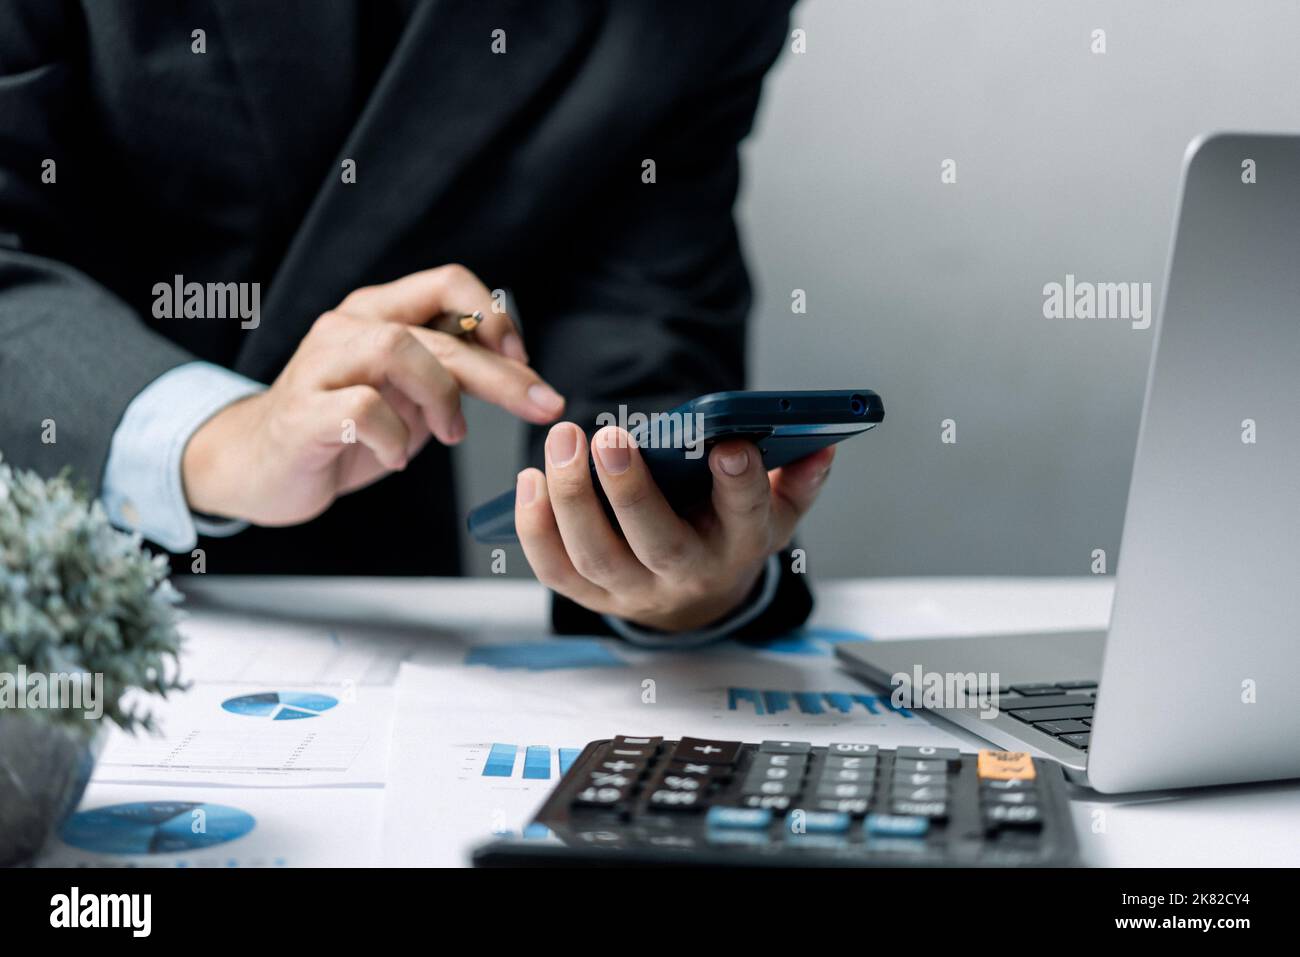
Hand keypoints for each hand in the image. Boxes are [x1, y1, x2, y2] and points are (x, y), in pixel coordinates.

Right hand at [182, 265, 565, 524]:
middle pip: (438, 331)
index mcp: (380, 312)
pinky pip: (362, 408)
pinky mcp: (302, 410)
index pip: (448, 282)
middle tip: (542, 405)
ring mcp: (321, 364)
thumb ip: (450, 371)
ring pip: (397, 348)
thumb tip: (519, 368)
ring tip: (449, 434)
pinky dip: (395, 437)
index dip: (495, 317)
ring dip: (441, 396)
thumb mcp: (409, 394)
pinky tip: (396, 458)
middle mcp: (349, 326)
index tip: (523, 361)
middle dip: (501, 372)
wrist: (262, 467)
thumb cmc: (342, 428)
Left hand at [515, 423, 834, 632]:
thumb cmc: (728, 534)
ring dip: (572, 499)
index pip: (745, 517)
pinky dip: (536, 528)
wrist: (695, 597)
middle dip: (630, 490)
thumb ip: (796, 479)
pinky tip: (531, 480)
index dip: (740, 484)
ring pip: (596, 556)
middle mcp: (686, 576)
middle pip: (656, 543)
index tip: (728, 444)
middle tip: (609, 435)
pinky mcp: (591, 595)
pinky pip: (556, 569)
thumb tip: (821, 446)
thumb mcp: (773, 511)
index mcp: (738, 548)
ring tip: (562, 442)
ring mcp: (633, 591)